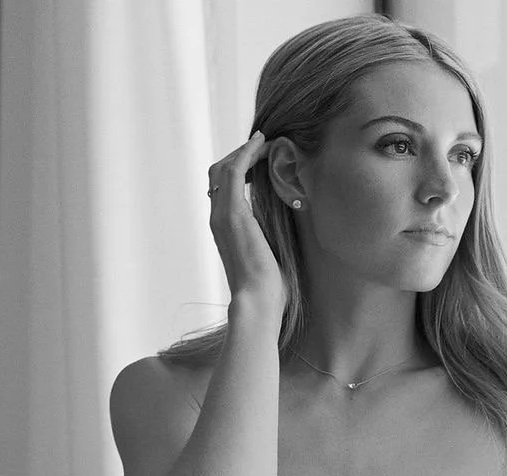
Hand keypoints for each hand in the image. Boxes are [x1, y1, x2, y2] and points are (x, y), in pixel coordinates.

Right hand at [207, 132, 285, 309]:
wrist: (258, 301)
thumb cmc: (268, 289)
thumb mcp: (270, 257)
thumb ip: (271, 238)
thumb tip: (288, 228)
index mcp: (223, 229)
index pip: (222, 188)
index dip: (239, 169)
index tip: (259, 160)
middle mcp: (217, 218)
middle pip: (219, 172)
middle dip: (240, 156)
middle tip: (263, 148)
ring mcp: (222, 214)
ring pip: (225, 167)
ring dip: (245, 151)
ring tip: (266, 142)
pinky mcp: (233, 212)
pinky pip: (235, 170)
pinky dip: (248, 153)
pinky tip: (263, 143)